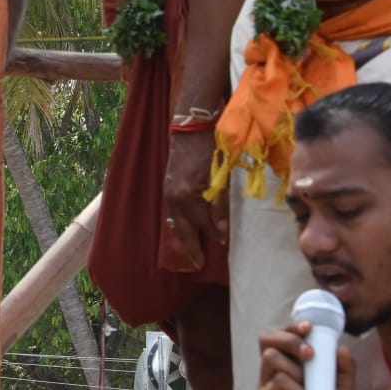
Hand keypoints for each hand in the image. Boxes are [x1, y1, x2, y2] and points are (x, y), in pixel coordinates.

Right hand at [162, 129, 226, 270]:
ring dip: (184, 236)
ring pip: (175, 221)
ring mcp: (168, 191)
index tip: (220, 248)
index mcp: (187, 196)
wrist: (192, 125)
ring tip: (191, 251)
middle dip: (190, 247)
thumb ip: (220, 206)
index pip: (202, 225)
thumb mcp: (221, 178)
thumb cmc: (211, 149)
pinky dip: (179, 223)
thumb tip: (221, 234)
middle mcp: (173, 197)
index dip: (212, 236)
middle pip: (182, 229)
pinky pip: (173, 211)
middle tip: (197, 264)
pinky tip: (186, 227)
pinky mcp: (168, 185)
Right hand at [257, 320, 353, 389]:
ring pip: (271, 357)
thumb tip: (341, 349)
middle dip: (288, 339)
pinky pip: (279, 381)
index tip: (310, 327)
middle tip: (309, 353)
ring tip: (308, 389)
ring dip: (296, 370)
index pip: (281, 335)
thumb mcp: (341, 388)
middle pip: (266, 338)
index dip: (292, 327)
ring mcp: (265, 385)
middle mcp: (272, 370)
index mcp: (287, 362)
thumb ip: (343, 368)